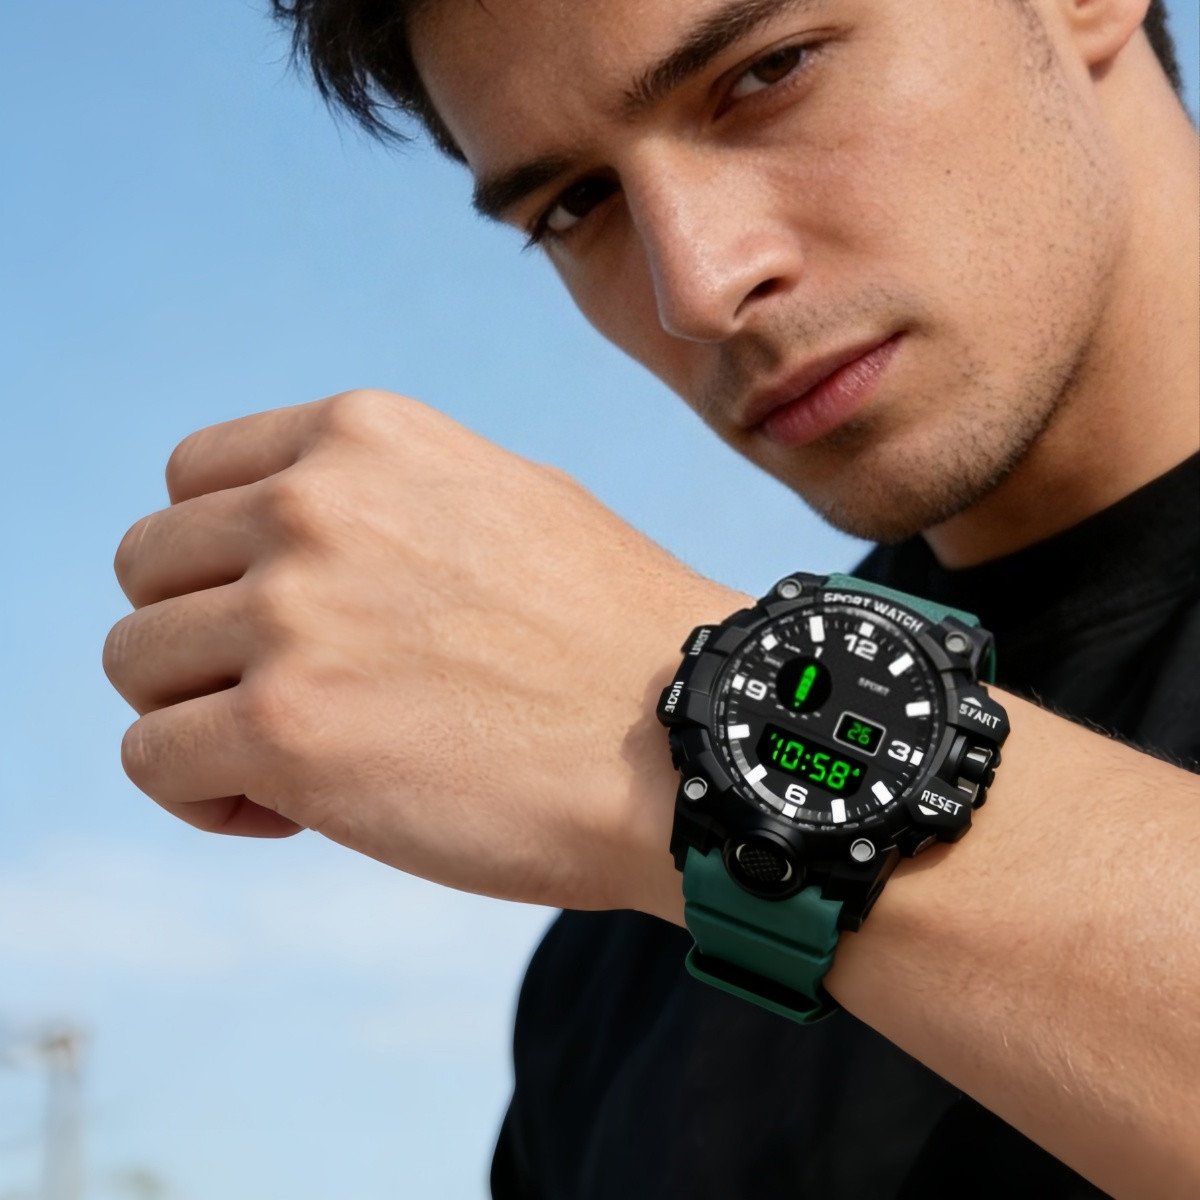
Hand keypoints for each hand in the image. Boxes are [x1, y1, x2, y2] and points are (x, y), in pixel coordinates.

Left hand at [104, 390, 739, 918]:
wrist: (690, 734)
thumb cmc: (612, 636)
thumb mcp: (502, 501)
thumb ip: (385, 504)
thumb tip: (292, 545)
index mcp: (365, 437)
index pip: (191, 479)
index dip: (218, 561)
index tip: (278, 621)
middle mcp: (312, 506)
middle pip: (148, 567)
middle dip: (199, 639)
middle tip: (287, 697)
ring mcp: (292, 613)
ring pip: (135, 664)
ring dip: (196, 717)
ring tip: (287, 763)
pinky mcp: (284, 730)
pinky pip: (152, 758)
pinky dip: (201, 795)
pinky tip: (284, 812)